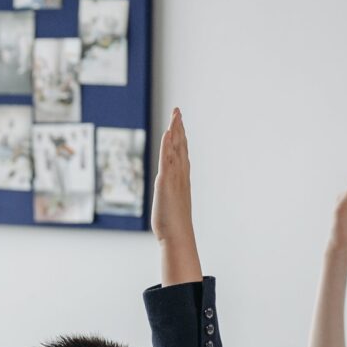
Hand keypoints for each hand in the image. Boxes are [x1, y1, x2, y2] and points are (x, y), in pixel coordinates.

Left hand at [149, 108, 191, 244]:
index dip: (180, 136)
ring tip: (175, 114)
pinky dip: (168, 146)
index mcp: (181, 178)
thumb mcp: (171, 204)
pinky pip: (167, 161)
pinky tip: (168, 133)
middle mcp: (180, 175)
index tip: (179, 122)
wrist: (177, 236)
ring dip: (175, 130)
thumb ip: (171, 196)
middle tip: (178, 111)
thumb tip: (168, 195)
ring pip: (176, 149)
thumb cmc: (173, 224)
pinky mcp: (165, 183)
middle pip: (180, 146)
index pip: (181, 152)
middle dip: (179, 127)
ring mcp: (174, 178)